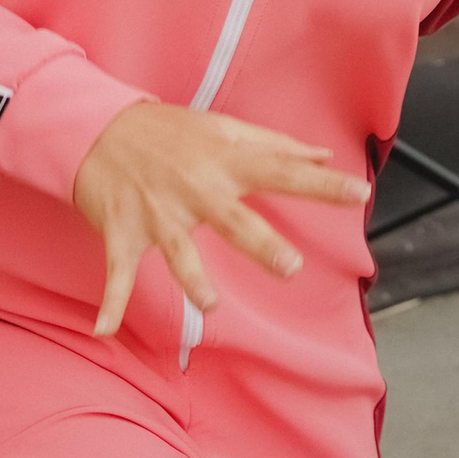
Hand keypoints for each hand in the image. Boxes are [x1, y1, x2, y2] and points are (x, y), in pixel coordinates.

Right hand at [70, 102, 369, 337]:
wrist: (98, 129)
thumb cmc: (171, 132)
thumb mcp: (225, 128)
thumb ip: (276, 145)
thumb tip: (324, 156)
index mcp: (225, 163)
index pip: (282, 172)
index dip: (322, 185)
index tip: (360, 194)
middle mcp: (196, 190)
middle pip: (234, 221)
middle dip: (261, 245)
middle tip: (291, 268)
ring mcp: (158, 214)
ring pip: (179, 252)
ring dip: (193, 280)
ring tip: (211, 304)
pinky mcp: (123, 233)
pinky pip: (117, 272)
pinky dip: (110, 301)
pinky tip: (104, 329)